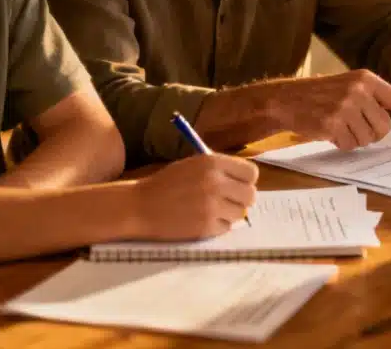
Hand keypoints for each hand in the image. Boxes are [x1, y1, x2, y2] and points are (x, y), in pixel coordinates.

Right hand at [132, 155, 258, 240]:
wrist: (139, 206)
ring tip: (210, 211)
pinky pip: (226, 228)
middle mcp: (216, 183)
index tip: (238, 185)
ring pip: (240, 213)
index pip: (251, 173)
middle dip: (241, 199)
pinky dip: (217, 226)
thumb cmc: (165, 184)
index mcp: (213, 163)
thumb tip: (245, 182)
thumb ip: (220, 170)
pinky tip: (201, 220)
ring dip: (229, 214)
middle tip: (228, 202)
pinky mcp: (206, 227)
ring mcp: (212, 206)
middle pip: (250, 195)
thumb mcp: (193, 165)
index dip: (245, 180)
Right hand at [260, 70, 390, 150]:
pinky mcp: (332, 122)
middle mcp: (359, 90)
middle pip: (385, 128)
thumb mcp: (350, 86)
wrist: (285, 98)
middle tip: (352, 124)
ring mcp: (345, 106)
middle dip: (371, 132)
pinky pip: (349, 144)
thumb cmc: (321, 95)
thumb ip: (373, 98)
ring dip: (354, 138)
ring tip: (337, 124)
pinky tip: (327, 130)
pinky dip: (340, 143)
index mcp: (367, 79)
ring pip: (368, 139)